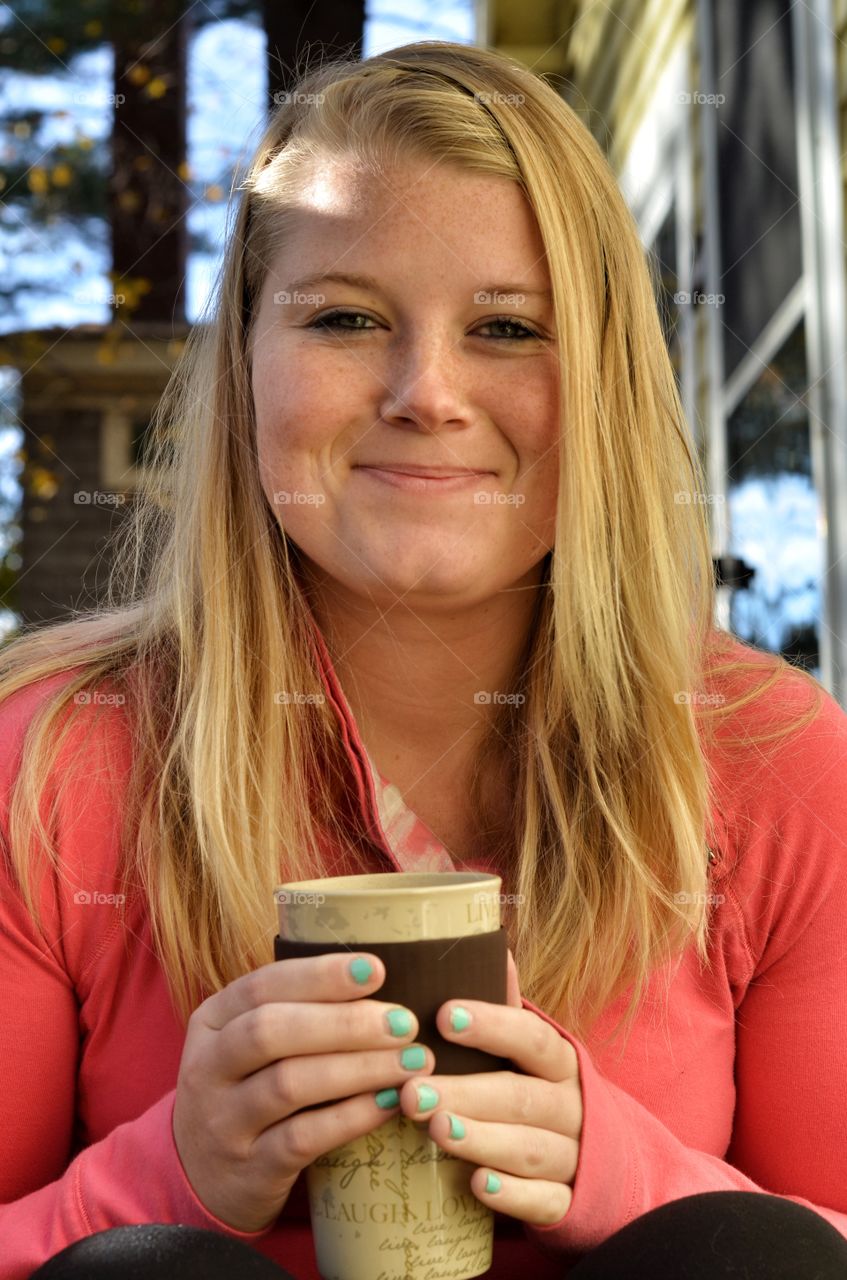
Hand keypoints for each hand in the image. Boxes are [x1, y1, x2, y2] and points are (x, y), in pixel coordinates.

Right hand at [172, 952, 434, 1232]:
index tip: (375, 969)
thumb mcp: (249, 1044)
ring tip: (412, 1061)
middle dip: (344, 1022)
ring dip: (359, 1068)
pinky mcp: (249, 1169)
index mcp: (211, 1020)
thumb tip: (376, 976)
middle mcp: (207, 1067)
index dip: (320, 975)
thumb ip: (295, 1010)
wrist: (204, 1178)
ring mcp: (223, 1121)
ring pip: (289, 1084)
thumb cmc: (247, 1090)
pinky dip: (352, 1116)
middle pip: (271, 1031)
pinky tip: (390, 1102)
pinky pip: (304, 1138)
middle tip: (404, 1022)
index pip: (262, 986)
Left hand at [397, 950, 581, 1226]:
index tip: (444, 1015)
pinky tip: (478, 1184)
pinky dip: (514, 1194)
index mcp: (559, 1062)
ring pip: (531, 1149)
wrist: (605, 1164)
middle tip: (412, 1091)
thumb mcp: (531, 1052)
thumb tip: (490, 942)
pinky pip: (545, 1202)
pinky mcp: (568, 1204)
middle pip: (521, 1097)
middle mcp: (570, 1106)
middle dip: (467, 1093)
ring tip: (436, 1130)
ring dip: (482, 1139)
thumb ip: (507, 1007)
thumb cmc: (543, 1093)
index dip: (492, 1026)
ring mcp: (573, 1157)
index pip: (530, 1037)